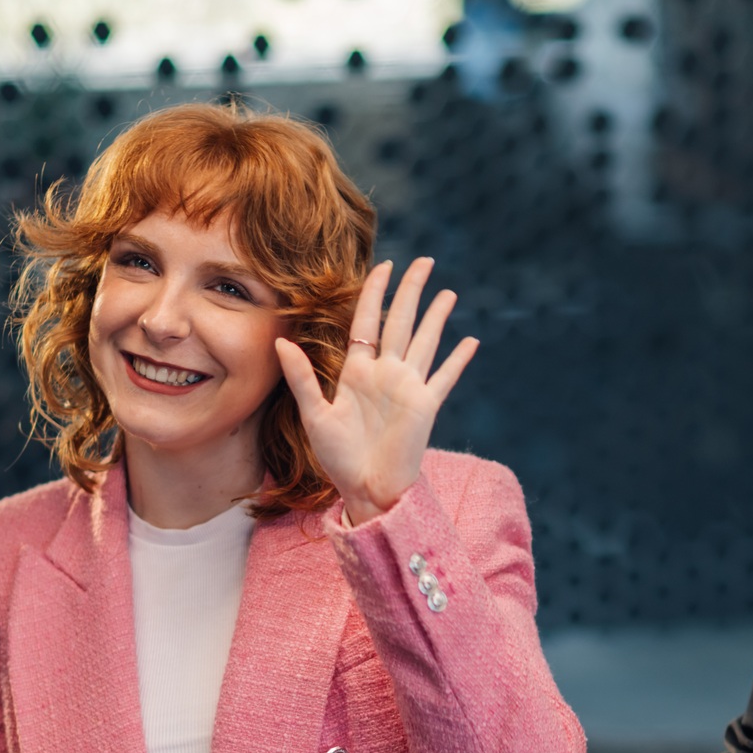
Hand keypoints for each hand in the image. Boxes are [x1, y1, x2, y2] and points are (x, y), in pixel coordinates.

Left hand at [275, 257, 479, 523]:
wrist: (365, 490)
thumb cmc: (337, 459)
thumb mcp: (314, 415)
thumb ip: (302, 378)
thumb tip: (281, 341)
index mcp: (357, 372)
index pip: (368, 322)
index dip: (376, 293)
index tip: (384, 266)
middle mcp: (385, 374)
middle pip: (401, 322)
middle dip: (412, 291)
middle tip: (424, 262)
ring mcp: (408, 388)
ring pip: (426, 341)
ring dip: (437, 317)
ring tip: (448, 292)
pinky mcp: (426, 406)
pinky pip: (445, 378)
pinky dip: (458, 360)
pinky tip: (471, 342)